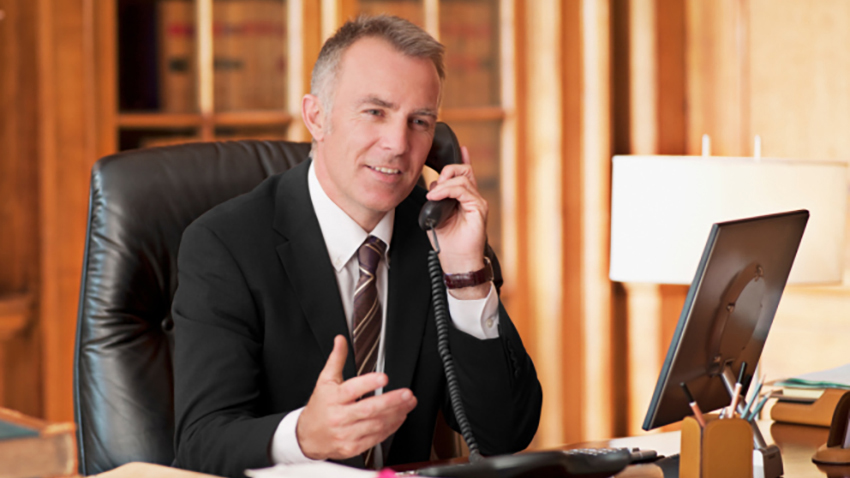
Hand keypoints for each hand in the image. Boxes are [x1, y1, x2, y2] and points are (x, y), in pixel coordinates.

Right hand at [296, 335, 417, 460]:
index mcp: (334, 398)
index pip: (352, 389)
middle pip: (368, 409)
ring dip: (395, 414)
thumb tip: (341, 340)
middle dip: (391, 401)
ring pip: (375, 424)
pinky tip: (399, 417)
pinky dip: (390, 428)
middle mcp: (339, 416)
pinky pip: (375, 438)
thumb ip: (336, 359)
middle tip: (407, 394)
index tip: (383, 377)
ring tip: (408, 404)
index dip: (368, 383)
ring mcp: (346, 433)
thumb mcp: (325, 381)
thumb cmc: (320, 407)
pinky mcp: (352, 447)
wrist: (307, 437)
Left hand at [425, 146, 489, 298]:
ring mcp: (477, 202)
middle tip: (434, 187)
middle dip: (447, 171)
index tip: (459, 148)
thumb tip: (432, 187)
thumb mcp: (436, 216)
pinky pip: (464, 190)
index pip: (465, 173)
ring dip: (444, 184)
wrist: (457, 261)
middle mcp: (473, 197)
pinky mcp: (479, 208)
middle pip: (463, 170)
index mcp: (464, 198)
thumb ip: (437, 199)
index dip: (462, 159)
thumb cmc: (448, 242)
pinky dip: (447, 191)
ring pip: (462, 178)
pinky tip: (436, 197)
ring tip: (433, 196)